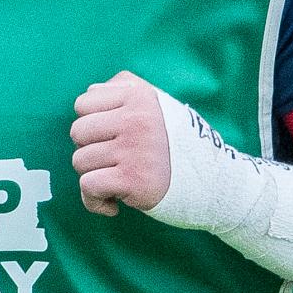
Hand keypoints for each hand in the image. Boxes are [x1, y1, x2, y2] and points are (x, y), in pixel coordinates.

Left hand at [70, 72, 171, 215]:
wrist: (214, 184)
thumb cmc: (180, 145)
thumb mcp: (160, 103)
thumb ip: (125, 88)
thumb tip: (90, 93)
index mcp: (139, 97)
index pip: (83, 104)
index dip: (90, 123)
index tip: (108, 138)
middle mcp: (135, 119)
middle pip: (78, 132)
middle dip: (90, 150)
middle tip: (113, 162)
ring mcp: (133, 149)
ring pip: (80, 161)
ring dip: (94, 176)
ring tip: (117, 180)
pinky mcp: (132, 180)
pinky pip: (88, 186)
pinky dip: (95, 200)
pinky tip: (113, 203)